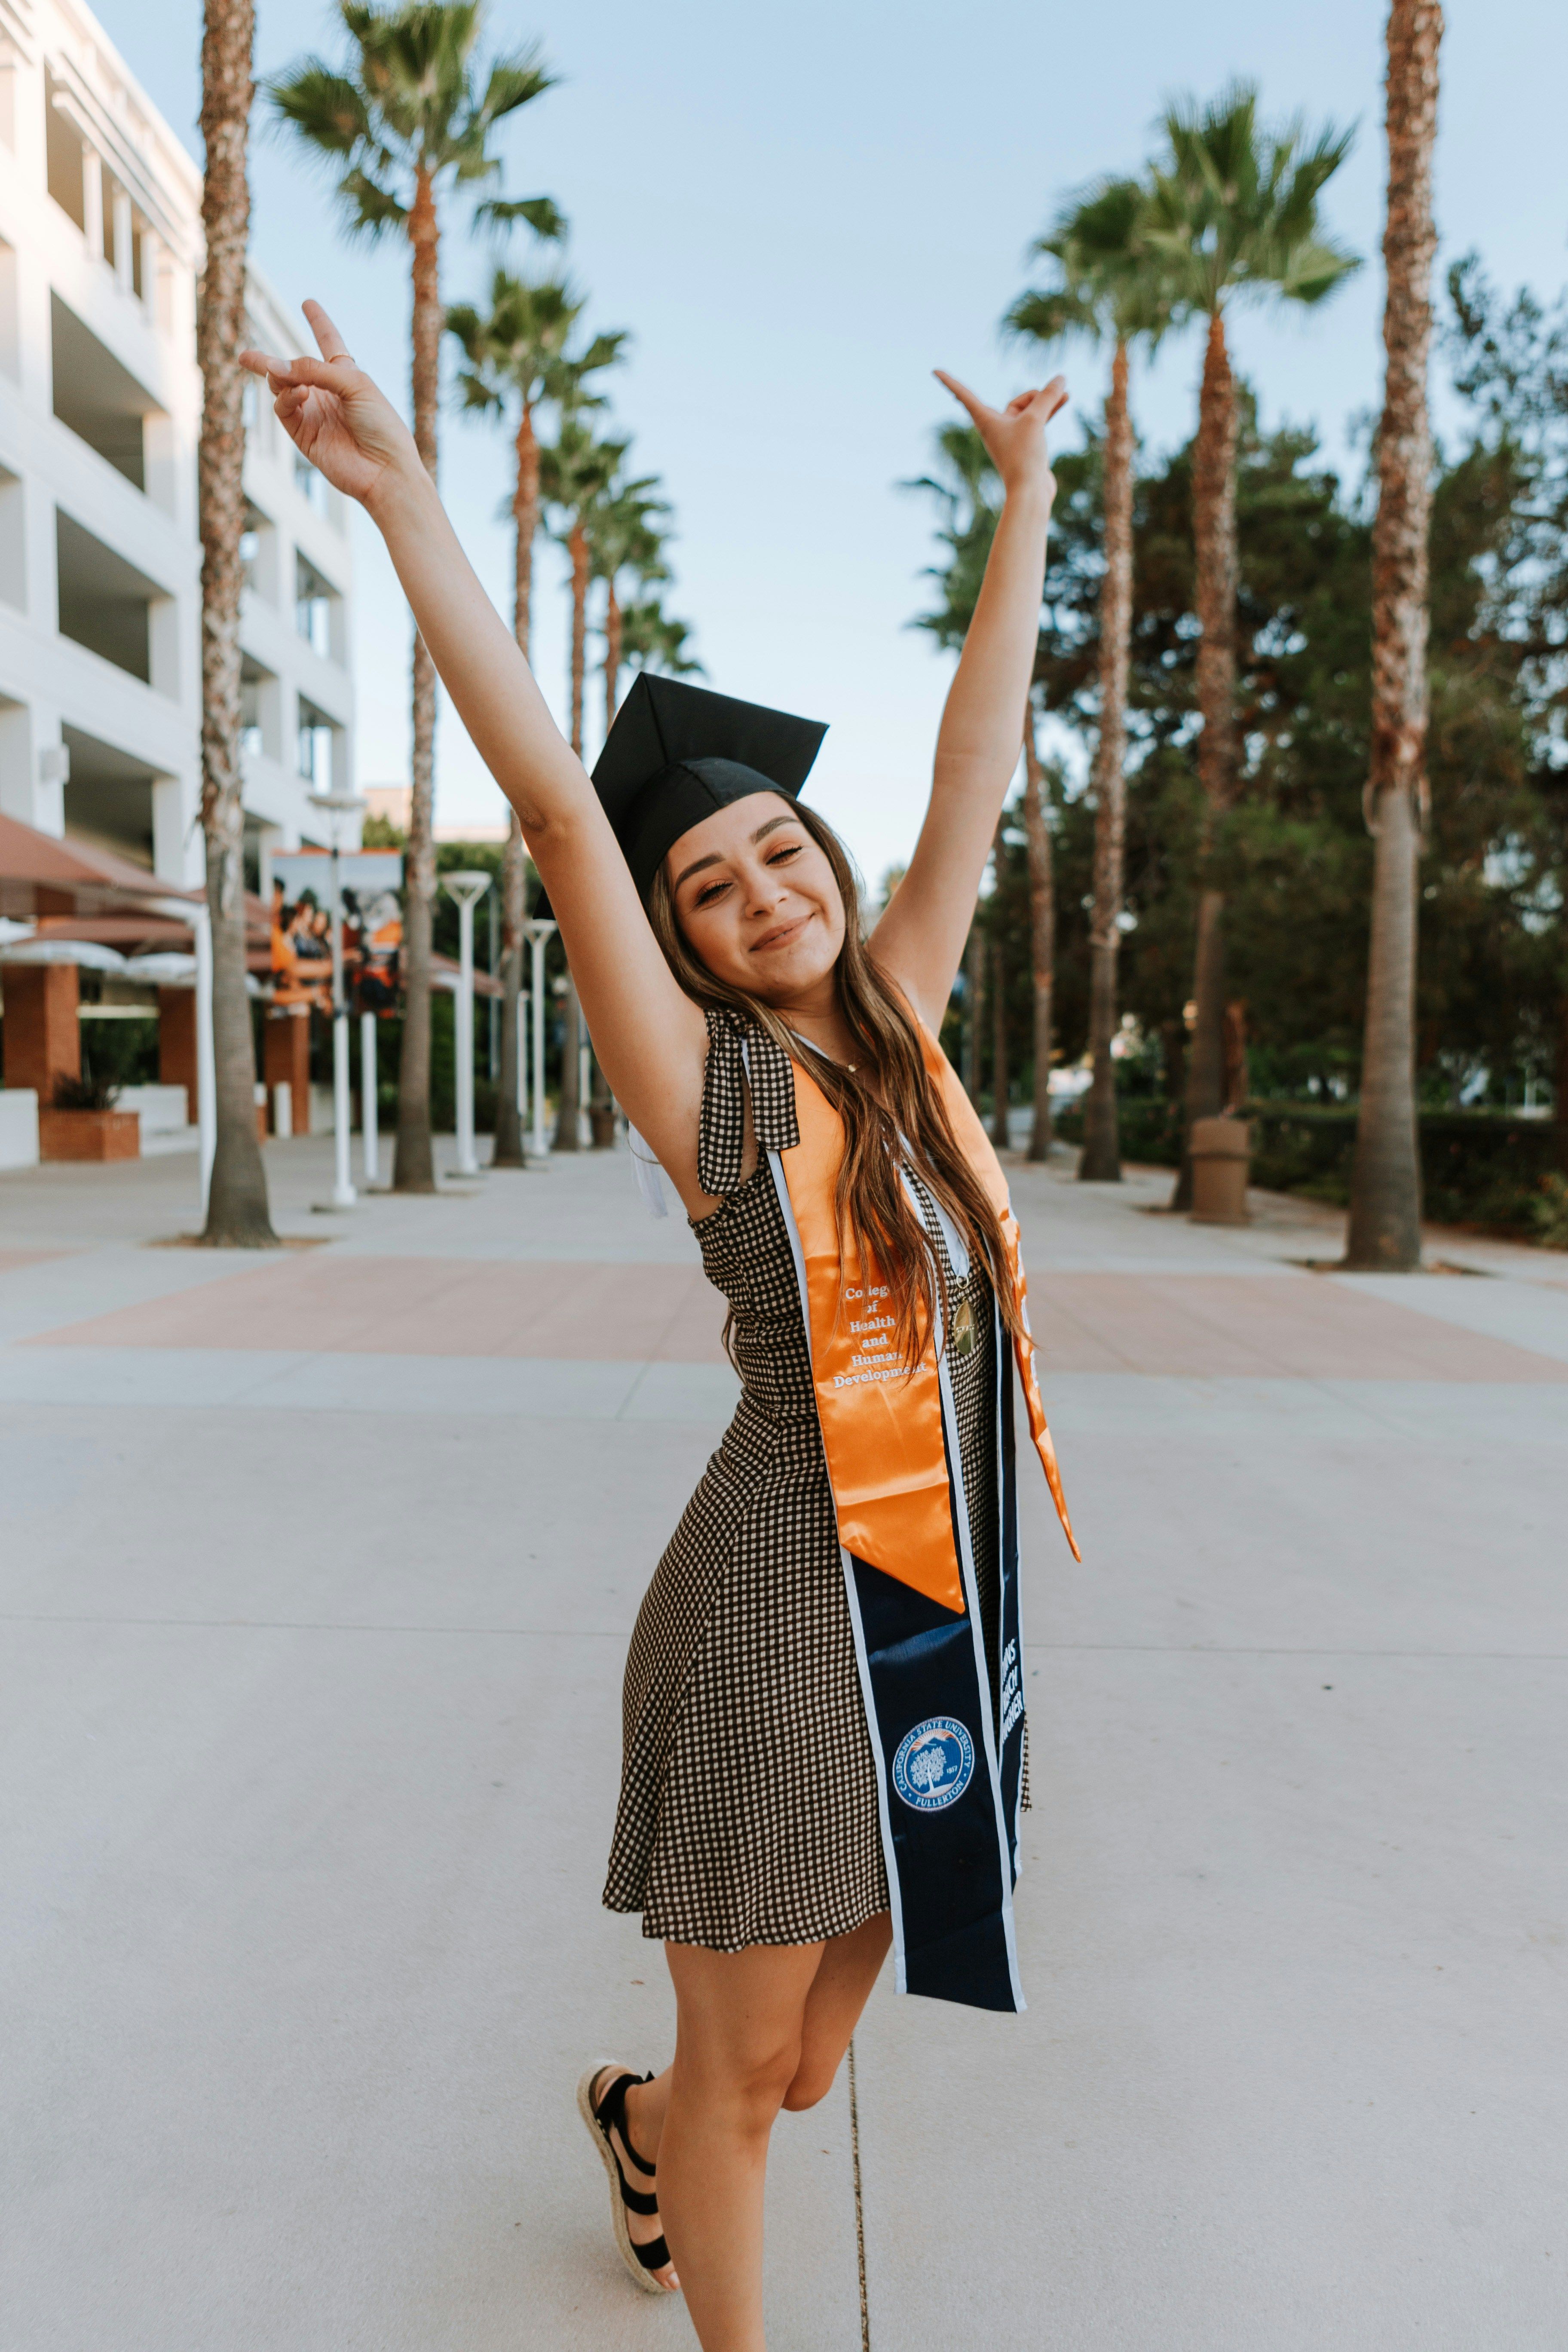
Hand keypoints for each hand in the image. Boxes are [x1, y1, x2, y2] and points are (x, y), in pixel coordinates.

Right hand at [239, 301, 418, 509]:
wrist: (385, 469)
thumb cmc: (381, 424)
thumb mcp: (354, 383)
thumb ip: (315, 369)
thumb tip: (275, 366)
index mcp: (346, 375)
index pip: (329, 343)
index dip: (319, 323)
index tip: (308, 303)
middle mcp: (327, 392)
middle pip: (291, 368)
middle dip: (268, 362)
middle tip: (244, 357)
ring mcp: (313, 412)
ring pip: (280, 386)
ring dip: (279, 375)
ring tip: (284, 376)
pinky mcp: (303, 433)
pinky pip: (283, 407)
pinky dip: (286, 396)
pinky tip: (300, 394)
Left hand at [933, 371, 1067, 499]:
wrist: (1030, 491)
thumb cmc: (1025, 456)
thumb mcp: (1036, 420)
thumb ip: (1048, 396)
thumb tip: (1060, 379)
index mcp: (985, 420)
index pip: (963, 394)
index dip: (950, 382)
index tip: (934, 371)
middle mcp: (995, 427)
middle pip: (1018, 401)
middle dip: (1037, 396)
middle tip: (1052, 400)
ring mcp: (1011, 436)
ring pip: (1030, 411)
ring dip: (1047, 402)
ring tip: (1067, 393)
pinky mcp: (1026, 445)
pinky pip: (1037, 421)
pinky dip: (1048, 412)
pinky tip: (1064, 401)